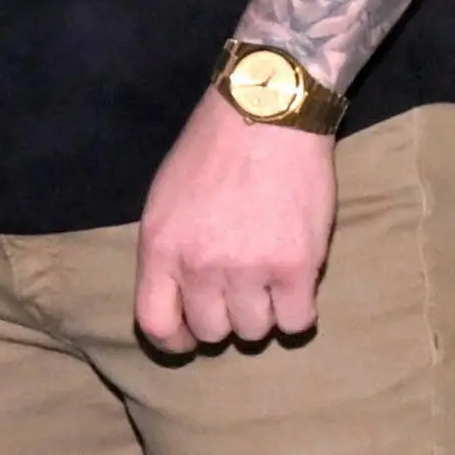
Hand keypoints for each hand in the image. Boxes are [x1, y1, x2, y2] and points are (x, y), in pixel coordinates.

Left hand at [132, 89, 339, 356]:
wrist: (268, 112)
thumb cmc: (212, 149)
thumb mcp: (165, 200)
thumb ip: (168, 251)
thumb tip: (179, 296)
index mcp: (161, 248)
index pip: (156, 325)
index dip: (176, 341)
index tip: (191, 336)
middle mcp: (200, 266)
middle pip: (213, 332)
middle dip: (226, 318)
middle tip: (241, 291)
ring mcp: (249, 269)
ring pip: (256, 331)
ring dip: (264, 313)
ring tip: (270, 280)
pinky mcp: (296, 267)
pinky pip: (296, 323)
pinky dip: (298, 311)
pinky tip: (297, 287)